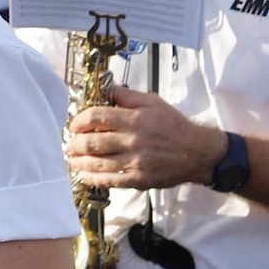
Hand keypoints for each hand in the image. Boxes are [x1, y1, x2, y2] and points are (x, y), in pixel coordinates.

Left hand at [67, 86, 227, 190]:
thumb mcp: (153, 102)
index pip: (96, 117)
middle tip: (69, 144)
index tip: (75, 125)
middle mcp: (132, 141)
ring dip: (79, 161)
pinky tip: (84, 174)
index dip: (79, 121)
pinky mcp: (139, 179)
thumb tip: (106, 87)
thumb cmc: (174, 126)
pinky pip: (109, 180)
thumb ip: (127, 96)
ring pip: (97, 163)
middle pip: (91, 142)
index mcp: (134, 120)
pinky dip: (92, 178)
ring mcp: (135, 162)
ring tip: (72, 159)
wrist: (198, 152)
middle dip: (74, 143)